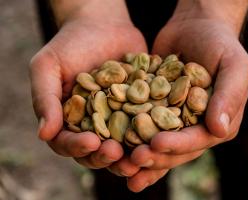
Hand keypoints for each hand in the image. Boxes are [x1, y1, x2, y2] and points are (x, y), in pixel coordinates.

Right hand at [30, 1, 146, 168]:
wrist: (103, 25)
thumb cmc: (70, 44)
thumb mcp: (48, 67)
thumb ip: (45, 99)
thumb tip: (44, 134)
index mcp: (69, 121)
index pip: (69, 143)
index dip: (78, 147)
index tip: (91, 142)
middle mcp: (95, 126)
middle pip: (98, 152)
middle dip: (107, 157)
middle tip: (117, 154)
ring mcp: (120, 120)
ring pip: (125, 147)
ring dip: (133, 156)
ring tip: (142, 156)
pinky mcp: (142, 110)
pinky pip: (149, 127)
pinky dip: (155, 135)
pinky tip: (164, 137)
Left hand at [108, 4, 247, 191]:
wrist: (196, 26)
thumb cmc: (220, 43)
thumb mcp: (234, 65)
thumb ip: (229, 95)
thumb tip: (220, 130)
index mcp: (218, 123)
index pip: (198, 140)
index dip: (178, 145)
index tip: (155, 144)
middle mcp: (196, 127)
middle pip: (175, 149)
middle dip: (154, 156)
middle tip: (132, 159)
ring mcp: (174, 120)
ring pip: (156, 143)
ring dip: (139, 156)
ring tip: (120, 164)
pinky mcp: (155, 109)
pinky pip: (142, 124)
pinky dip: (129, 136)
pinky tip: (113, 145)